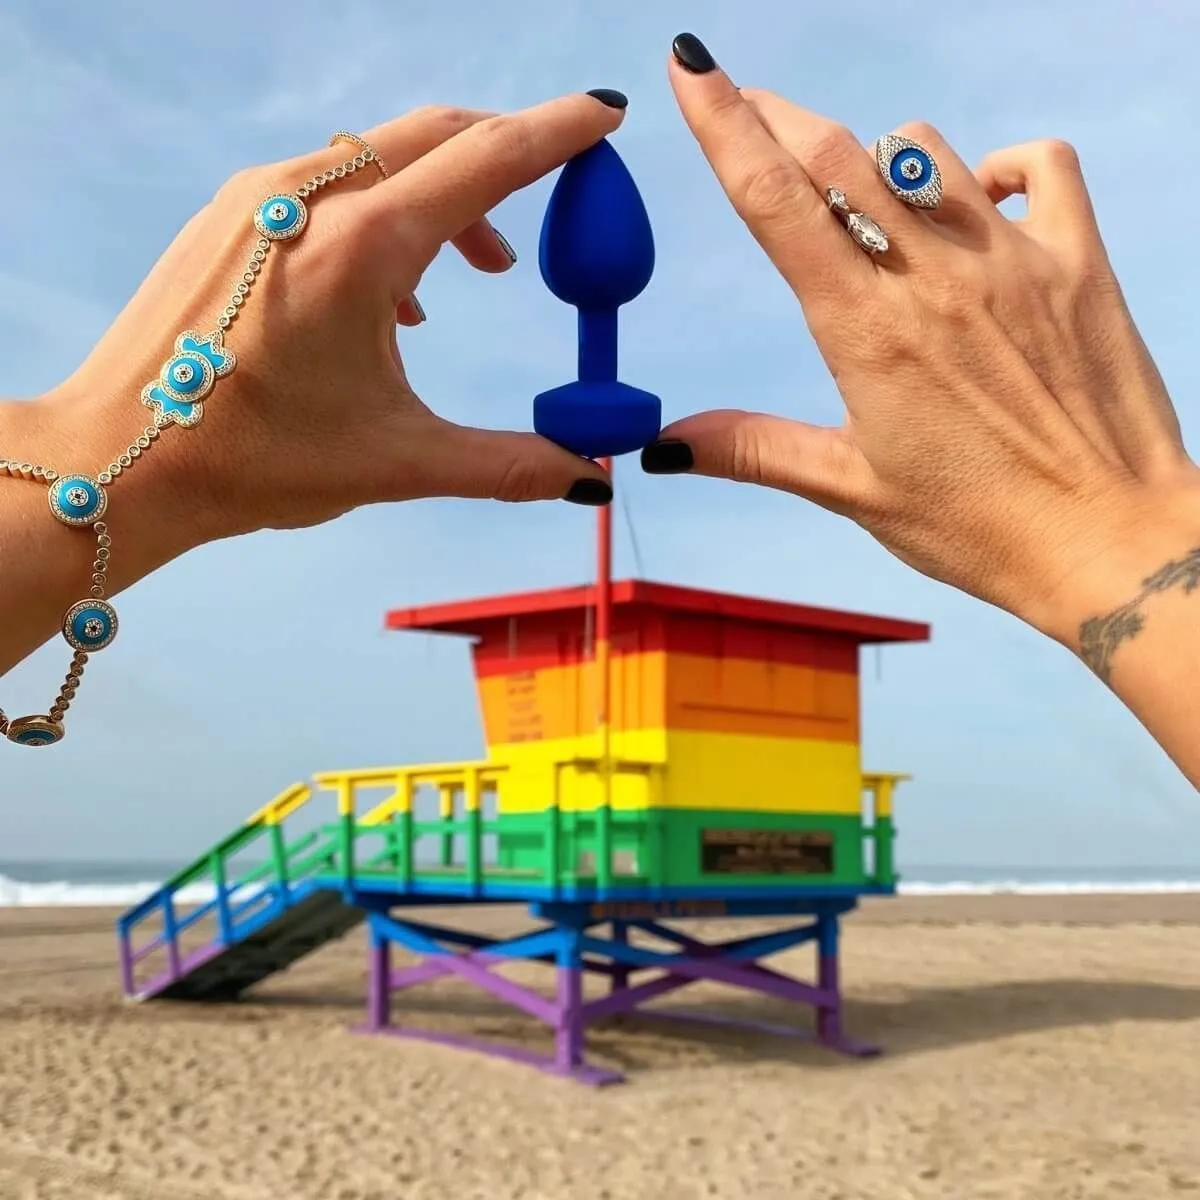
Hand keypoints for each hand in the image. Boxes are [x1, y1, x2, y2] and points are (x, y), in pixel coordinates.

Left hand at [34, 94, 625, 551]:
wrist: (120, 457)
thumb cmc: (256, 459)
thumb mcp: (399, 461)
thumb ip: (508, 464)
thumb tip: (591, 473)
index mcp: (363, 245)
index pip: (486, 158)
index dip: (558, 134)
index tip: (604, 117)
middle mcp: (311, 196)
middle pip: (437, 133)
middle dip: (506, 152)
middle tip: (556, 197)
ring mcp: (261, 196)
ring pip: (381, 155)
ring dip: (445, 192)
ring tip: (477, 270)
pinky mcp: (232, 214)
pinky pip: (331, 180)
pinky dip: (386, 209)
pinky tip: (394, 290)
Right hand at [649, 35, 1199, 648]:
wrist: (1111, 543)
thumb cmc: (978, 527)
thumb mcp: (853, 489)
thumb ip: (754, 450)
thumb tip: (661, 447)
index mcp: (865, 331)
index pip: (777, 201)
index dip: (724, 124)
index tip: (690, 68)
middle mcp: (932, 278)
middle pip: (837, 156)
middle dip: (779, 113)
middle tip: (748, 99)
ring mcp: (1011, 261)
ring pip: (925, 153)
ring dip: (876, 157)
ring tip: (862, 192)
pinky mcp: (1078, 262)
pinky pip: (1039, 167)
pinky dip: (1000, 166)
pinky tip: (979, 195)